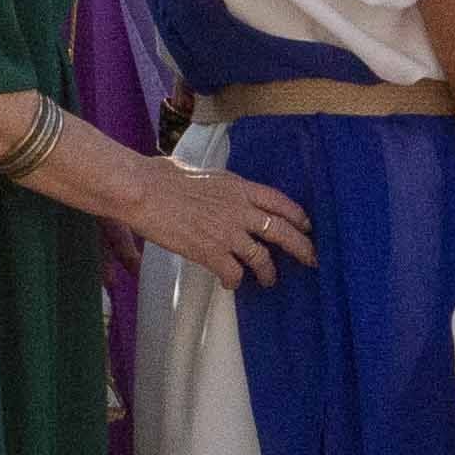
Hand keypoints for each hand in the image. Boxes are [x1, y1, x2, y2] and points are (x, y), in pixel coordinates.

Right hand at [127, 157, 314, 289]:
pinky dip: (235, 281)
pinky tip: (230, 283)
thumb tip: (207, 188)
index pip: (279, 201)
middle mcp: (240, 209)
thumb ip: (214, 185)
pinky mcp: (211, 252)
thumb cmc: (159, 176)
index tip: (306, 226)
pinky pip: (234, 273)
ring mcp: (227, 232)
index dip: (297, 215)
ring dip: (268, 272)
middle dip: (302, 248)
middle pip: (283, 231)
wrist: (142, 191)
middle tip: (312, 260)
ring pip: (262, 258)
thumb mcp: (198, 171)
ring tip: (269, 280)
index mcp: (238, 186)